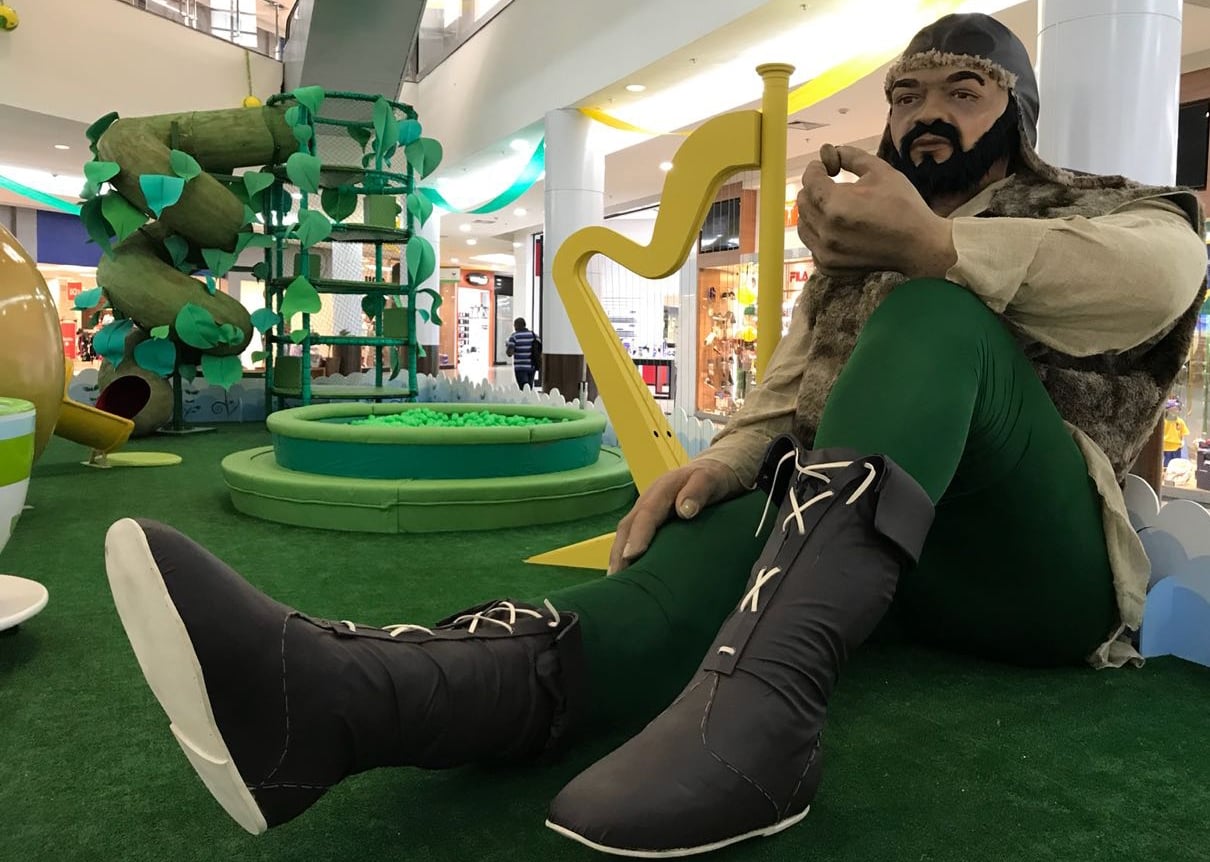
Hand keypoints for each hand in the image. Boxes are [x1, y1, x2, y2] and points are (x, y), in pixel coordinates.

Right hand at [608, 459, 744, 574]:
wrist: (712, 470)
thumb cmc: (713, 478)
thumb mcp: (711, 480)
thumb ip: (698, 491)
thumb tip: (684, 511)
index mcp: (662, 489)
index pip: (647, 514)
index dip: (638, 535)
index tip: (632, 555)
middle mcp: (648, 499)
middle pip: (628, 526)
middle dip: (620, 552)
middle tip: (617, 578)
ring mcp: (645, 510)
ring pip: (626, 534)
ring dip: (619, 557)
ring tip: (617, 582)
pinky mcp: (648, 521)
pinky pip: (632, 537)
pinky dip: (626, 555)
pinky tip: (626, 574)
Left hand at [796, 145, 956, 277]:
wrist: (918, 246)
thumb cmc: (903, 206)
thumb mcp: (881, 171)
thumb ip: (851, 156)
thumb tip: (831, 151)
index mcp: (835, 204)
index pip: (809, 179)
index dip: (816, 168)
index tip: (826, 165)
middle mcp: (825, 230)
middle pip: (802, 201)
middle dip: (814, 188)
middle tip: (831, 184)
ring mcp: (825, 252)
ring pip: (803, 224)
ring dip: (814, 211)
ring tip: (834, 206)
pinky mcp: (829, 266)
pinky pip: (812, 245)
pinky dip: (819, 234)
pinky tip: (837, 228)